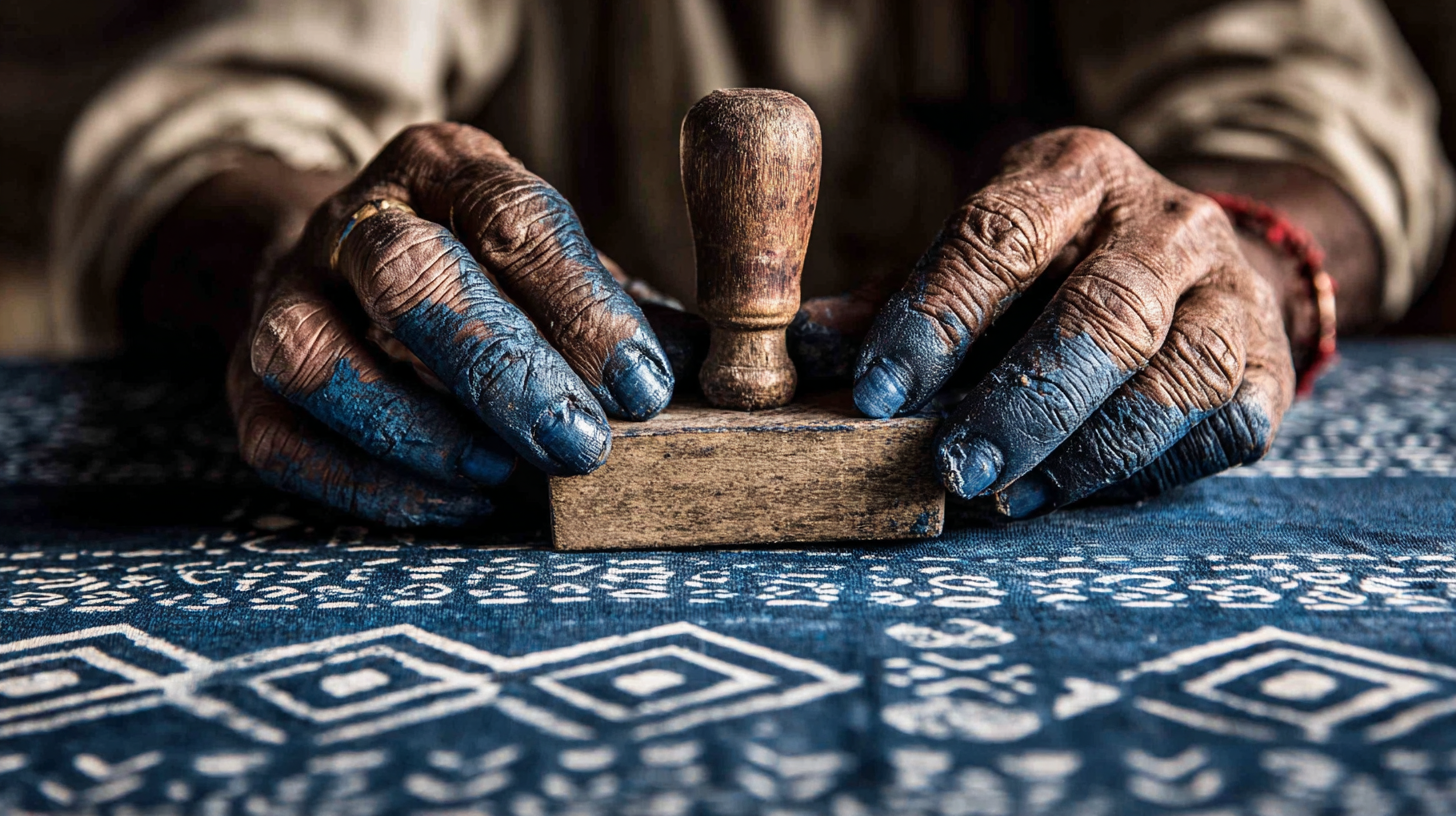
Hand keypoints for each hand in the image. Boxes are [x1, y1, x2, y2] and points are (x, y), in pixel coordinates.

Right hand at [227, 123, 672, 524]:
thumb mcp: (550, 261)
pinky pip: (286, 440)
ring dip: (418, 429)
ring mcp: (286, 298)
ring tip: (504, 478)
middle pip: (408, 278)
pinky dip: (369, 484)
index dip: (580, 305)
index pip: (510, 219)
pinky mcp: (245, 383)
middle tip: (580, 446)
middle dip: (501, 368)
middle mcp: (354, 222)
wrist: (338, 259)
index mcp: (444, 170)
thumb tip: (711, 376)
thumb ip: (618, 311)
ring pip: (317, 357)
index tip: (642, 385)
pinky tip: (455, 505)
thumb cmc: (481, 272)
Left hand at [853, 127, 1295, 515]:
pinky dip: (1151, 471)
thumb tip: (809, 344)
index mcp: (1072, 173)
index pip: (998, 238)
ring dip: (1089, 452)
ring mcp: (1232, 289)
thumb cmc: (1048, 269)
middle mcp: (1167, 220)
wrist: (1186, 264)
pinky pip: (1224, 427)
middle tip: (955, 468)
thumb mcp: (972, 261)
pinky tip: (1083, 493)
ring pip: (1179, 377)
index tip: (879, 394)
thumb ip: (897, 301)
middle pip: (1103, 315)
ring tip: (1012, 498)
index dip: (934, 320)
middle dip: (1022, 403)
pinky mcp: (1272, 361)